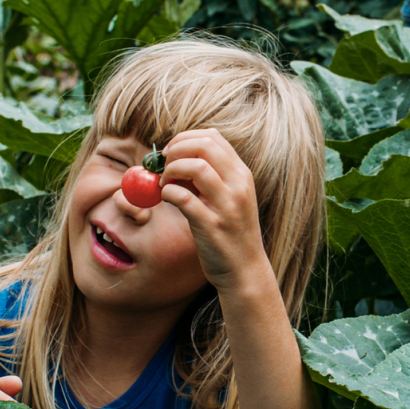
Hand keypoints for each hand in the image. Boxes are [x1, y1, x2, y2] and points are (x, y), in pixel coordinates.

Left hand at [157, 129, 270, 291]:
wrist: (245, 271)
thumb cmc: (231, 233)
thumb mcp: (229, 199)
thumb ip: (211, 177)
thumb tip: (177, 156)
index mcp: (242, 175)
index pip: (213, 137)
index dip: (185, 139)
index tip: (171, 153)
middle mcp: (238, 185)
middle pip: (204, 145)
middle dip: (176, 150)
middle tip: (164, 166)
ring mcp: (227, 205)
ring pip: (196, 166)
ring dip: (171, 170)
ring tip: (164, 183)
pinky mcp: (212, 225)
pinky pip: (183, 197)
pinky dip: (169, 192)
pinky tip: (167, 198)